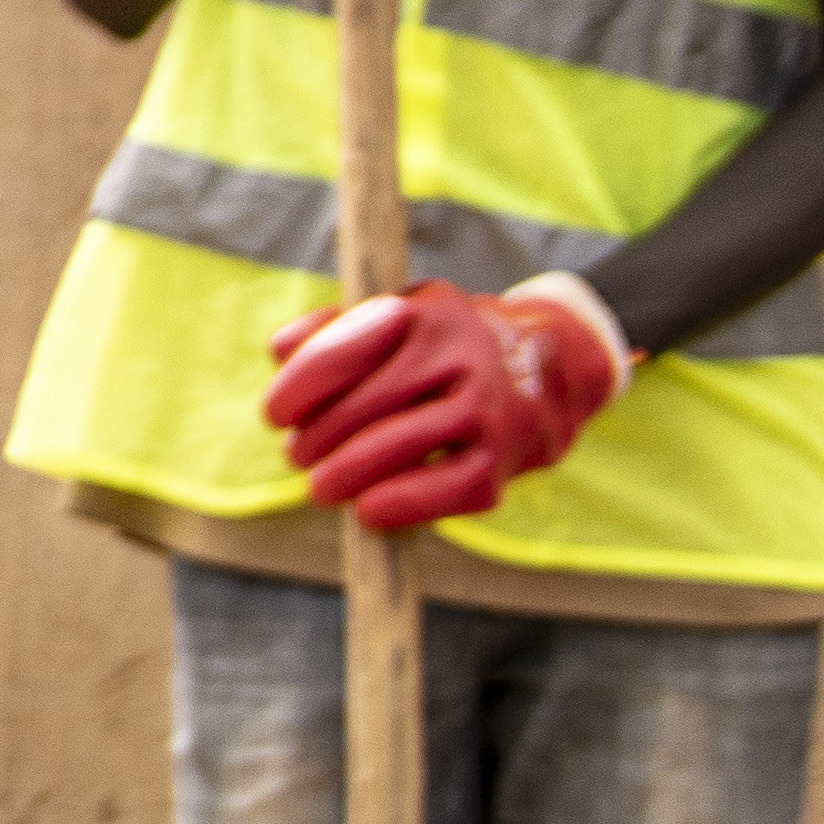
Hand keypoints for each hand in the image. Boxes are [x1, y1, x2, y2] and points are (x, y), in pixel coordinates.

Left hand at [259, 273, 633, 534]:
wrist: (548, 372)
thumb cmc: (446, 349)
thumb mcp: (400, 318)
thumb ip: (335, 329)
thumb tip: (278, 350)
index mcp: (427, 311)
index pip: (346, 348)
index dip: (299, 386)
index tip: (275, 415)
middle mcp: (463, 352)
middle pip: (366, 403)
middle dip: (317, 438)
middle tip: (298, 455)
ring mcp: (489, 404)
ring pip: (401, 445)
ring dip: (347, 473)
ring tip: (319, 488)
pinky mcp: (506, 456)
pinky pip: (449, 487)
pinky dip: (403, 504)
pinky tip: (367, 511)